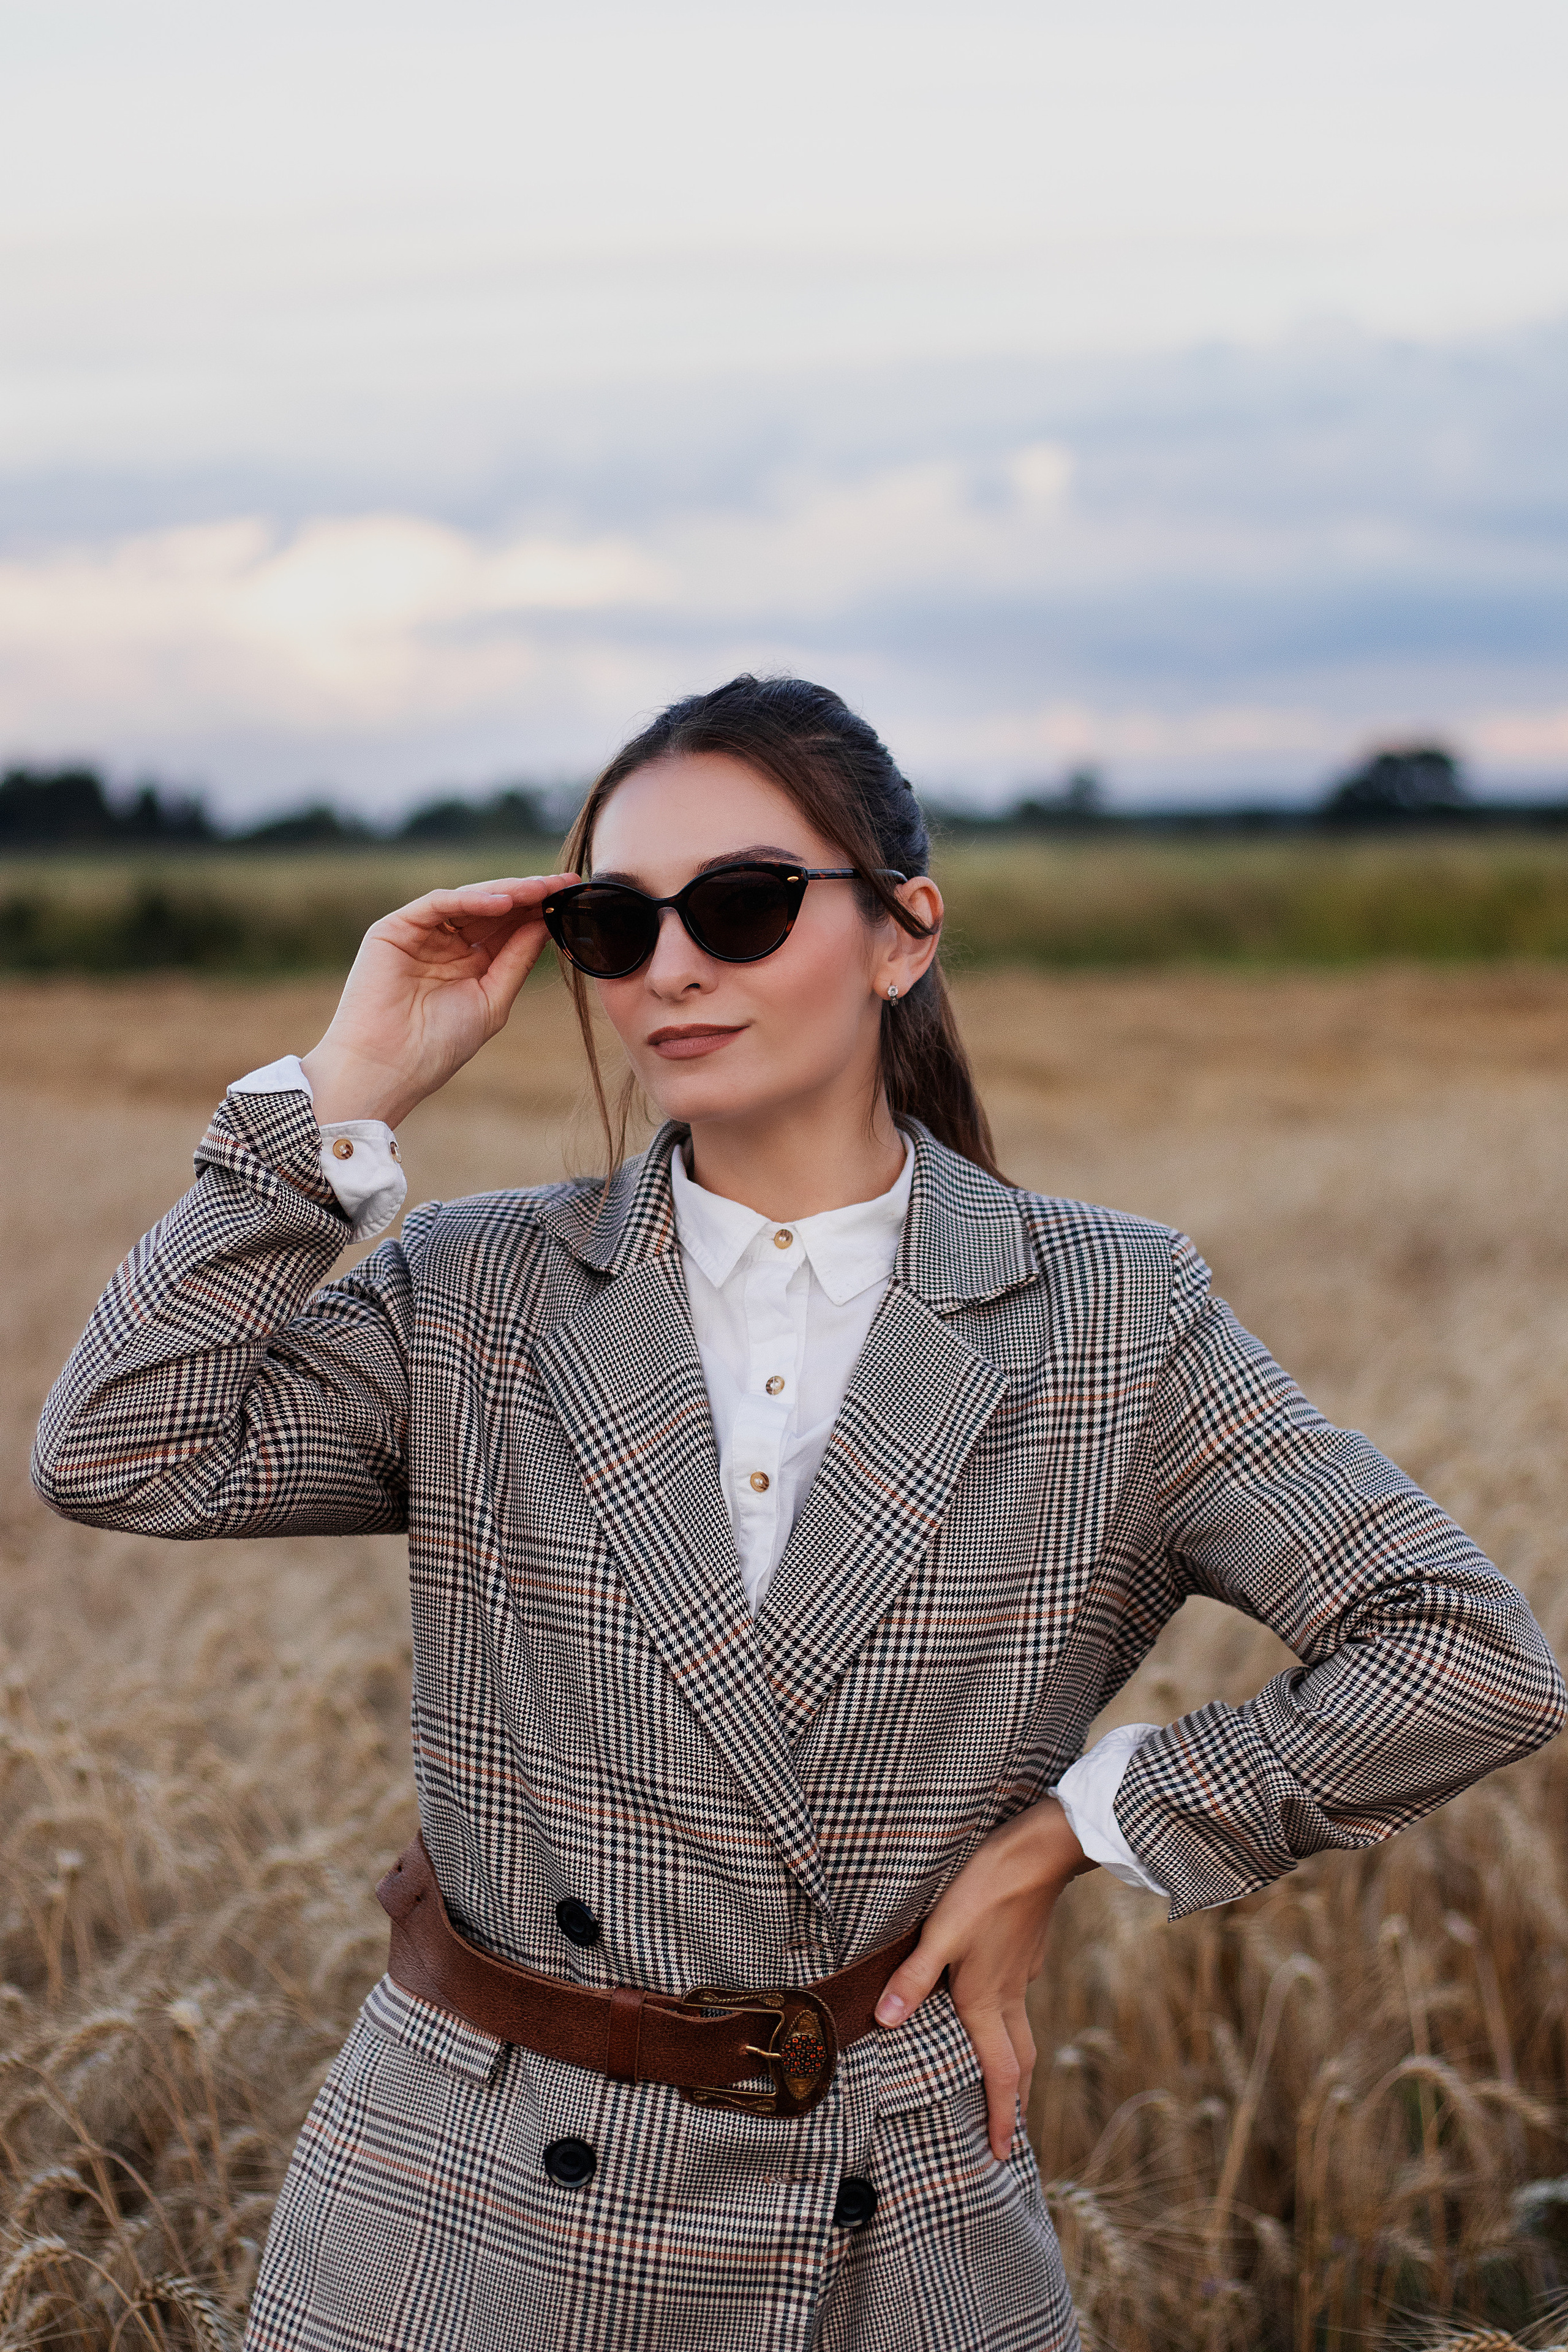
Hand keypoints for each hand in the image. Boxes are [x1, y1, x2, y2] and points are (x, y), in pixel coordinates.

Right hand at [300, 874, 578, 1127]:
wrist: (388, 1068)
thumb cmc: (438, 1046)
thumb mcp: (492, 1000)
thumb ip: (516, 961)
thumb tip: (547, 924)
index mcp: (469, 962)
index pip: (508, 927)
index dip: (539, 911)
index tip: (573, 898)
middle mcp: (445, 942)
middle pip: (492, 908)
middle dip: (530, 895)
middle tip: (565, 882)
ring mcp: (420, 933)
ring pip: (469, 900)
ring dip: (507, 892)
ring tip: (542, 890)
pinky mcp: (395, 928)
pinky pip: (439, 904)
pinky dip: (471, 900)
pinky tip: (504, 902)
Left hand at [874, 1797, 1094, 2160]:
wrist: (1040, 1853)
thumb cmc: (986, 1891)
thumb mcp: (941, 1933)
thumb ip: (912, 1979)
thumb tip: (885, 2023)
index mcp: (986, 2001)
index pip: (1000, 2075)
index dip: (1002, 2117)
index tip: (1005, 2154)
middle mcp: (1008, 1996)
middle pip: (1019, 2063)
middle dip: (1016, 2104)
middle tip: (1013, 2137)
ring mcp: (1021, 1973)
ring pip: (1021, 2033)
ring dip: (1016, 2067)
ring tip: (1009, 2086)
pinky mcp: (1025, 1951)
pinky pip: (1018, 2001)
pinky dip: (1010, 2023)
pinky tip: (996, 2008)